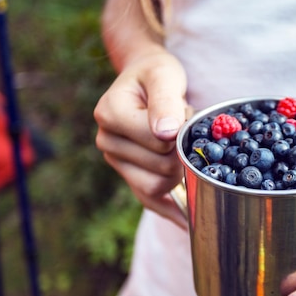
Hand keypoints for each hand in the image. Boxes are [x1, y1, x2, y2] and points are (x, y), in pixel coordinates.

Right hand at [94, 51, 189, 227]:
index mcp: (110, 114)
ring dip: (180, 169)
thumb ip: (165, 101)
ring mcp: (116, 161)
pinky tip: (188, 221)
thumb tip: (167, 133)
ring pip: (157, 186)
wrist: (144, 78)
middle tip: (184, 127)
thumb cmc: (156, 74)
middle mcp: (107, 140)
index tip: (185, 115)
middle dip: (182, 151)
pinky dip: (170, 210)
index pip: (158, 141)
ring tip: (180, 144)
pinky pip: (149, 200)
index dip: (180, 134)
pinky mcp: (128, 174)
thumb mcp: (164, 75)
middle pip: (161, 167)